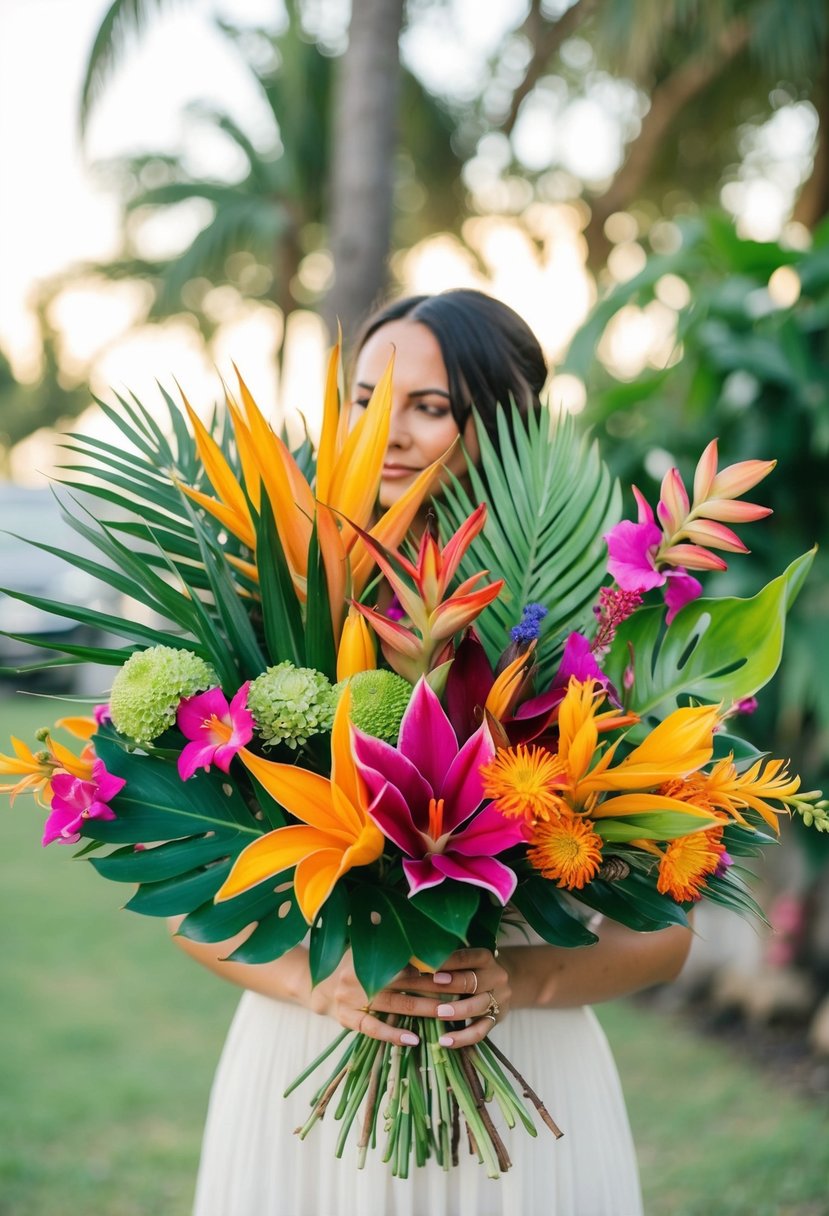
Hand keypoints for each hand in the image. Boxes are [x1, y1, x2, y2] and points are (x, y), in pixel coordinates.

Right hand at [313, 947, 510, 1049]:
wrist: (314, 983)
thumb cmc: (349, 962)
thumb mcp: (363, 944)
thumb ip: (384, 936)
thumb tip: (412, 921)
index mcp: (370, 956)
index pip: (406, 961)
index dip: (430, 966)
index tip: (453, 970)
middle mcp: (362, 976)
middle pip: (406, 984)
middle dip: (434, 989)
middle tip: (460, 993)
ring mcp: (354, 999)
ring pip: (395, 1005)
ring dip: (422, 1011)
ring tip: (446, 1015)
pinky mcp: (348, 1019)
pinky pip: (373, 1028)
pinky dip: (394, 1034)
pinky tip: (413, 1039)